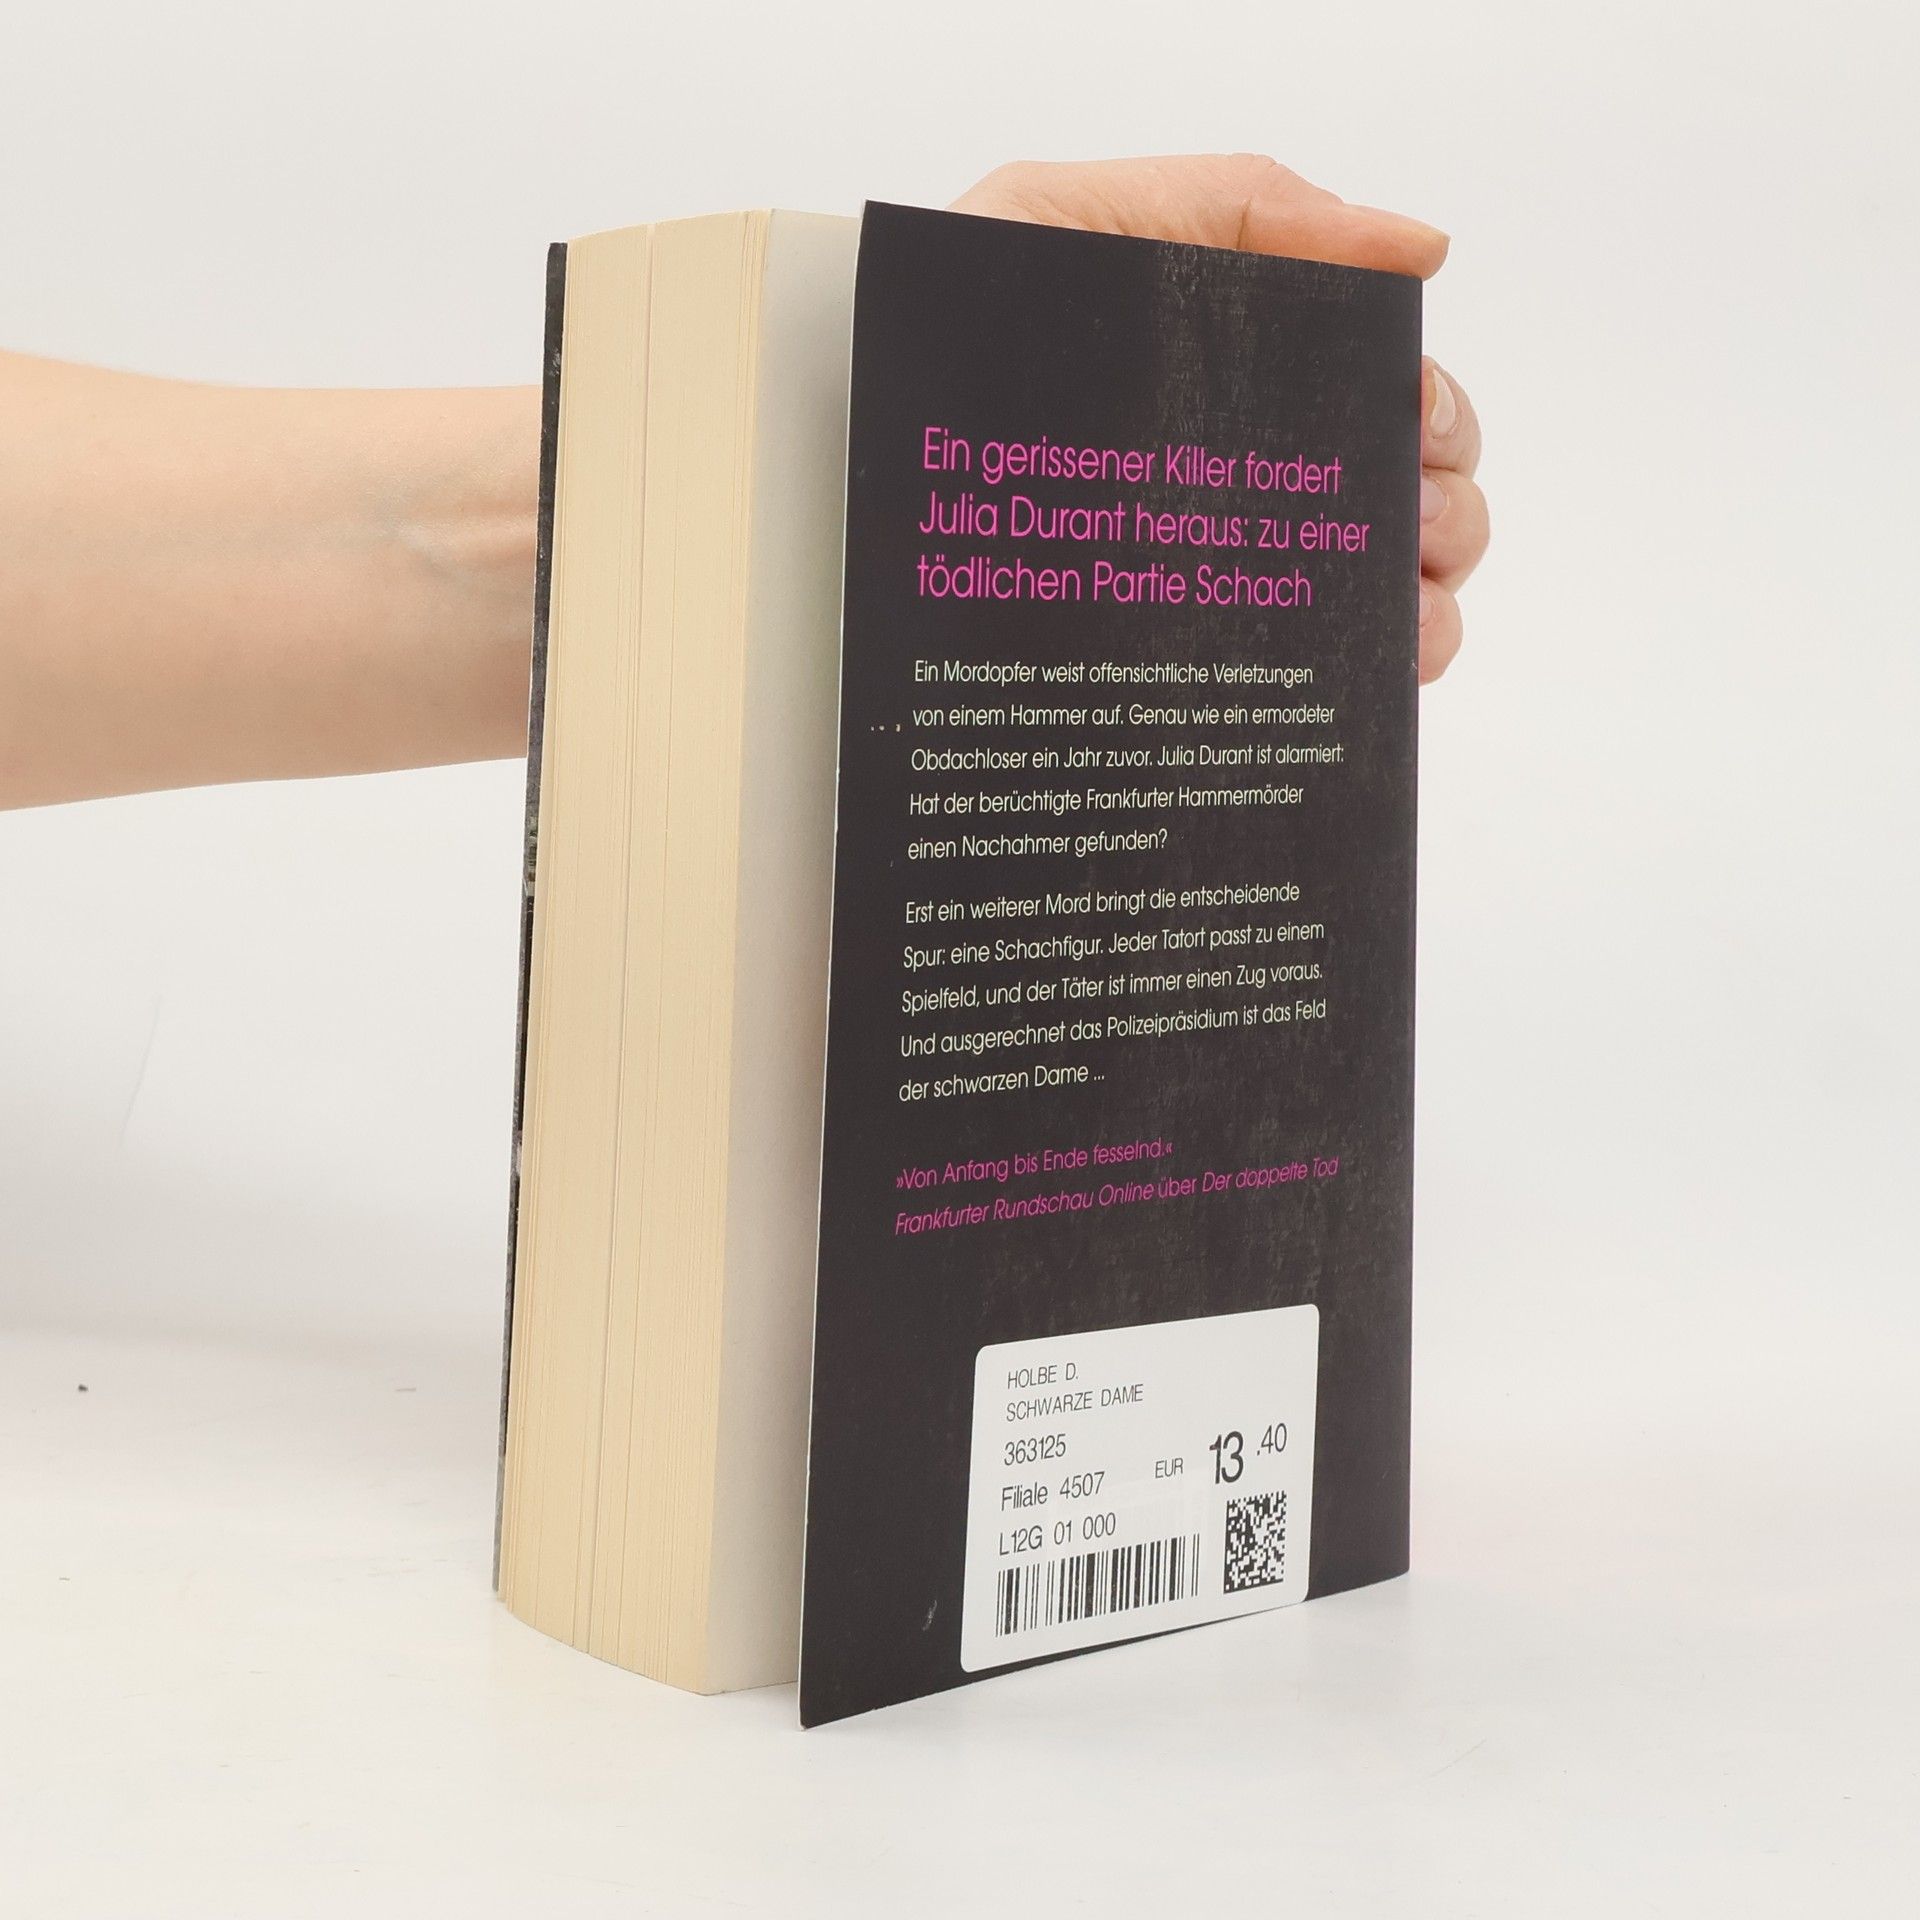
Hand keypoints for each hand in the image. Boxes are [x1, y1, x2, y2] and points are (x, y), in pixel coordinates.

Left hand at [953, 156, 1486, 681]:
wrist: (850, 452)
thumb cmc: (945, 333)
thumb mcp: (1068, 219)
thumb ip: (1243, 207)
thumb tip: (1421, 246)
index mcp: (1240, 371)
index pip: (1386, 389)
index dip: (1433, 408)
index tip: (1416, 425)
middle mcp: (1248, 474)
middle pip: (1414, 491)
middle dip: (1443, 505)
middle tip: (1406, 521)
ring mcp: (1225, 569)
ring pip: (1395, 587)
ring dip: (1429, 591)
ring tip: (1398, 598)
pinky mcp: (1190, 655)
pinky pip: (1326, 673)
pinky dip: (1392, 665)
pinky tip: (1381, 661)